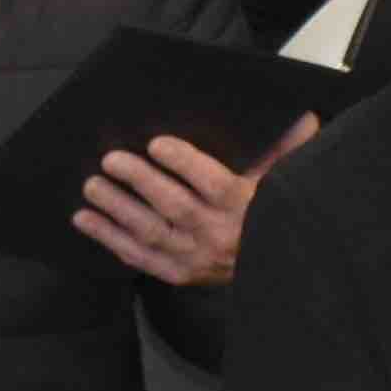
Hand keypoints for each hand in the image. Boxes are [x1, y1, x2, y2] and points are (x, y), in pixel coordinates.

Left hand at [75, 124, 306, 287]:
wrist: (271, 270)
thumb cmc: (269, 215)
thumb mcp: (280, 182)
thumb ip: (286, 150)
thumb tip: (306, 117)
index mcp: (243, 206)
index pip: (211, 183)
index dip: (183, 163)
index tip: (157, 143)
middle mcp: (217, 234)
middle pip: (174, 207)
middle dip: (140, 182)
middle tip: (111, 160)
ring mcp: (194, 257)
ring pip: (150, 232)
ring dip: (117, 209)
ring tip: (92, 187)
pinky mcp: (176, 273)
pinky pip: (137, 256)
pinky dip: (109, 238)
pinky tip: (84, 220)